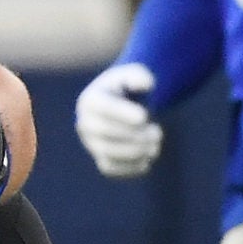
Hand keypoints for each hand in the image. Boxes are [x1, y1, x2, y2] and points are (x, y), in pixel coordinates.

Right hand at [75, 62, 161, 178]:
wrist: (122, 107)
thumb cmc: (128, 88)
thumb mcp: (134, 74)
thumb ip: (139, 76)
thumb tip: (144, 85)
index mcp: (91, 100)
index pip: (103, 109)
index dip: (122, 113)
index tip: (144, 116)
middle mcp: (85, 123)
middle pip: (105, 132)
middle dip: (134, 134)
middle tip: (157, 132)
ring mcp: (91, 143)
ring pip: (108, 153)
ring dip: (136, 151)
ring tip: (155, 144)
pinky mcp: (101, 159)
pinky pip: (111, 169)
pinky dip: (131, 167)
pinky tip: (147, 158)